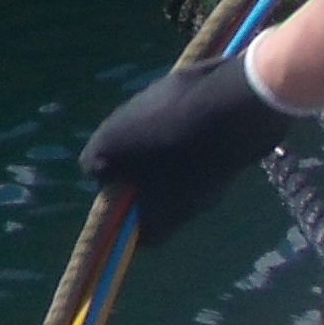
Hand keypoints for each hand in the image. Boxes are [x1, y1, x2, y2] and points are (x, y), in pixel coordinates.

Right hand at [79, 53, 294, 245]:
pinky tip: (209, 144)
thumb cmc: (192, 165)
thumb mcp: (174, 209)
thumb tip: (142, 239)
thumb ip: (152, 229)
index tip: (141, 203)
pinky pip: (168, 115)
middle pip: (120, 151)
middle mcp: (114, 116)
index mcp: (104, 144)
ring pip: (145, 131)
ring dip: (162, 149)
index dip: (115, 191)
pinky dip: (182, 129)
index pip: (93, 171)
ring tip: (196, 166)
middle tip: (171, 188)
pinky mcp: (169, 86)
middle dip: (141, 169)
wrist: (230, 111)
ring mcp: (142, 96)